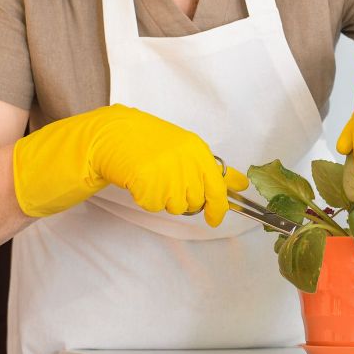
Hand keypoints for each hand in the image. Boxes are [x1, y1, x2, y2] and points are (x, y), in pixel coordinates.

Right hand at [12, 104, 247, 226]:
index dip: (218, 207)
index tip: (216, 218)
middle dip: (184, 200)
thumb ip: (213, 169)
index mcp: (197, 150)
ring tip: (152, 178)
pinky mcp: (148, 183)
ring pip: (176, 206)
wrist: (111, 134)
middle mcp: (186, 160)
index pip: (218, 187)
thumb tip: (242, 185)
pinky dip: (146, 198)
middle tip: (167, 184)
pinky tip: (139, 181)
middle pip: (195, 201)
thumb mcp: (185, 149)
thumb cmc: (148, 142)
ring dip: (164, 198)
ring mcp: (167, 172)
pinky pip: (154, 205)